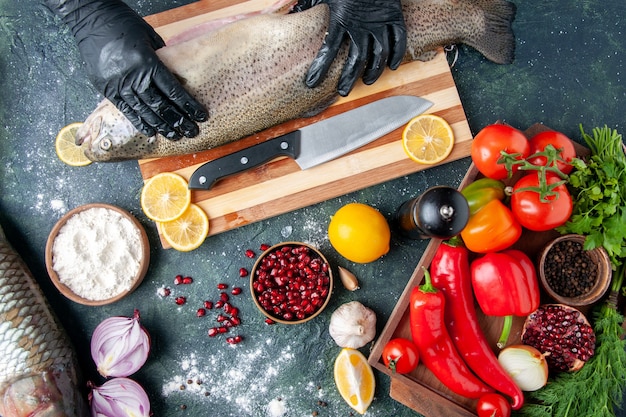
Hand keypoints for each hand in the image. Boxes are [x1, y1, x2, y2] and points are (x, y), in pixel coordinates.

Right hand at [47, 0, 207, 138]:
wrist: (91, 18)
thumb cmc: (123, 24)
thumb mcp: (149, 38)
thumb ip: (163, 58)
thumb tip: (176, 75)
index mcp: (148, 62)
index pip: (173, 90)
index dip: (188, 106)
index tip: (200, 116)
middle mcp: (134, 76)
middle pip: (161, 105)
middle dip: (178, 120)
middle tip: (191, 131)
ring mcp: (119, 84)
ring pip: (144, 111)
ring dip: (161, 125)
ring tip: (174, 135)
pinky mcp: (106, 89)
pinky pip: (126, 110)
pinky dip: (139, 122)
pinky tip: (151, 131)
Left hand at [305, 0, 405, 95]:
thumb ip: (309, 2)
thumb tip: (294, 11)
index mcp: (340, 18)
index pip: (328, 49)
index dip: (319, 68)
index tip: (312, 83)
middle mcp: (361, 25)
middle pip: (356, 60)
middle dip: (349, 78)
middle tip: (343, 92)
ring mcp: (379, 22)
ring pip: (378, 54)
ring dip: (373, 71)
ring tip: (367, 81)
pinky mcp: (394, 16)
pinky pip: (398, 40)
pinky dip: (396, 54)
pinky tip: (391, 66)